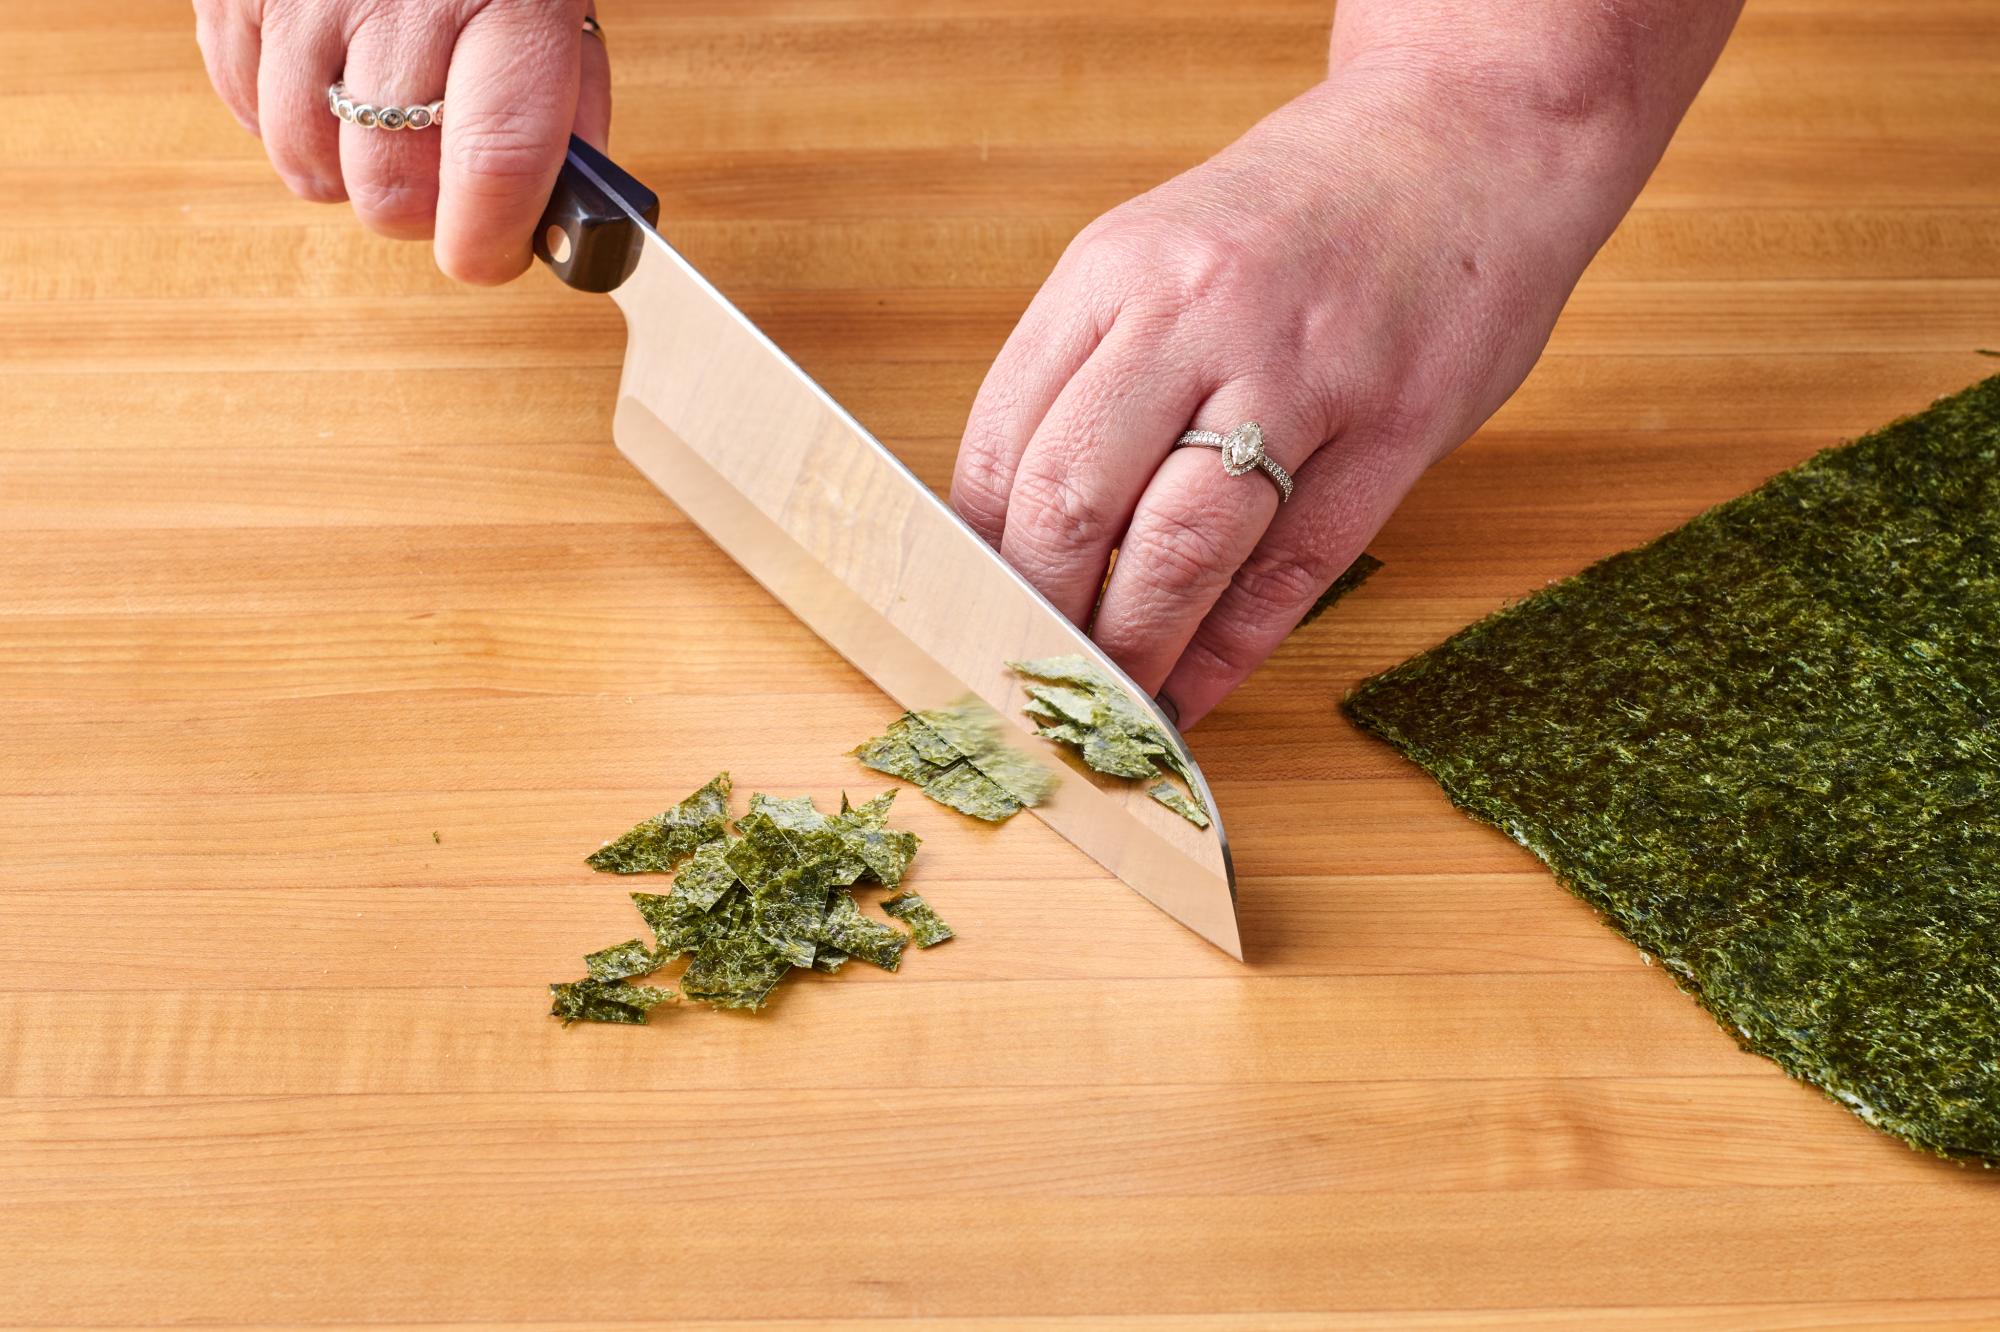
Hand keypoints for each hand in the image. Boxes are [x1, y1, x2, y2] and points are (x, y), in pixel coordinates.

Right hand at [193, 0, 609, 282]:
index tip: (491, 257)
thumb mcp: (561, 7)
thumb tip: (558, 215)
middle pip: (386, 187)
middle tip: (442, 186)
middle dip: (418, 215)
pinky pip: (244, 106)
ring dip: (346, 173)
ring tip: (384, 123)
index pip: (495, 162)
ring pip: (305, 163)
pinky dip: (286, 121)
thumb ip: (569, 109)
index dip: (488, 242)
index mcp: (508, 2)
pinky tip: (329, 83)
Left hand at [950, 64, 1639, 727]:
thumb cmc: (1300, 213)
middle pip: (1072, 503)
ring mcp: (1301, 374)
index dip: (971, 556)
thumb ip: (1091, 370)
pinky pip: (1293, 567)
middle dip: (1038, 616)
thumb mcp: (1159, 251)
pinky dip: (1232, 647)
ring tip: (1108, 704)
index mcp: (1114, 270)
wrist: (1469, 132)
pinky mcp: (1393, 429)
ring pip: (1180, 548)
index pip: (998, 441)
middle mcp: (1195, 316)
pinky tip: (1198, 690)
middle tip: (1029, 678)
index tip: (967, 617)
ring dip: (1132, 650)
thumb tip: (1017, 524)